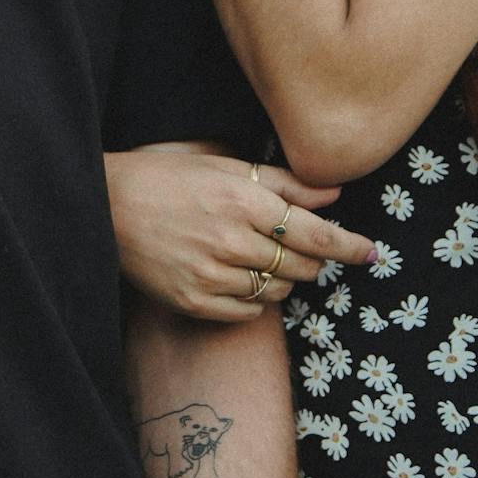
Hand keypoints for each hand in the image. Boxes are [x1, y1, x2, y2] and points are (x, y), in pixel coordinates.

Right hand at [107, 143, 374, 320]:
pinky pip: (249, 311)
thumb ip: (284, 182)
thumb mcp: (226, 166)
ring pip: (279, 290)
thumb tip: (335, 192)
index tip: (370, 253)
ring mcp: (211, 275)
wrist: (107, 206)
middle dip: (312, 258)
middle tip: (300, 246)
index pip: (316, 233)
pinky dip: (256, 298)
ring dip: (284, 277)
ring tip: (261, 257)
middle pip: (302, 265)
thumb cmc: (169, 178)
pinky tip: (241, 277)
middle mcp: (231, 240)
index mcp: (242, 200)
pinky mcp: (193, 302)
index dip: (350, 246)